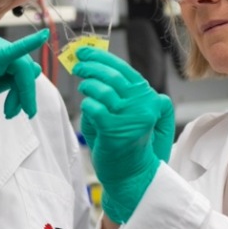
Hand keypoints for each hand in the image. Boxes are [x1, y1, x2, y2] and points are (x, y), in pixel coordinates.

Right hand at [0, 29, 48, 117]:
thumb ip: (11, 79)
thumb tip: (36, 69)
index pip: (18, 66)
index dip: (22, 90)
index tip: (15, 111)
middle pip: (23, 67)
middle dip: (24, 93)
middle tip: (17, 113)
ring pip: (22, 67)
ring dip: (23, 92)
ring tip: (11, 111)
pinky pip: (13, 50)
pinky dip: (30, 43)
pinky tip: (43, 36)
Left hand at [74, 48, 174, 223]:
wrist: (132, 176)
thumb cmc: (126, 144)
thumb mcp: (128, 113)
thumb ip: (119, 92)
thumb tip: (94, 67)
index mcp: (149, 98)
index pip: (124, 70)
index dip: (102, 58)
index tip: (84, 52)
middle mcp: (144, 105)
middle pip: (113, 76)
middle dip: (91, 66)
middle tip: (77, 65)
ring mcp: (131, 118)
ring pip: (102, 90)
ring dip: (88, 86)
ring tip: (83, 87)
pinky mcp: (116, 130)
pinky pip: (94, 108)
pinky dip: (87, 106)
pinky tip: (88, 110)